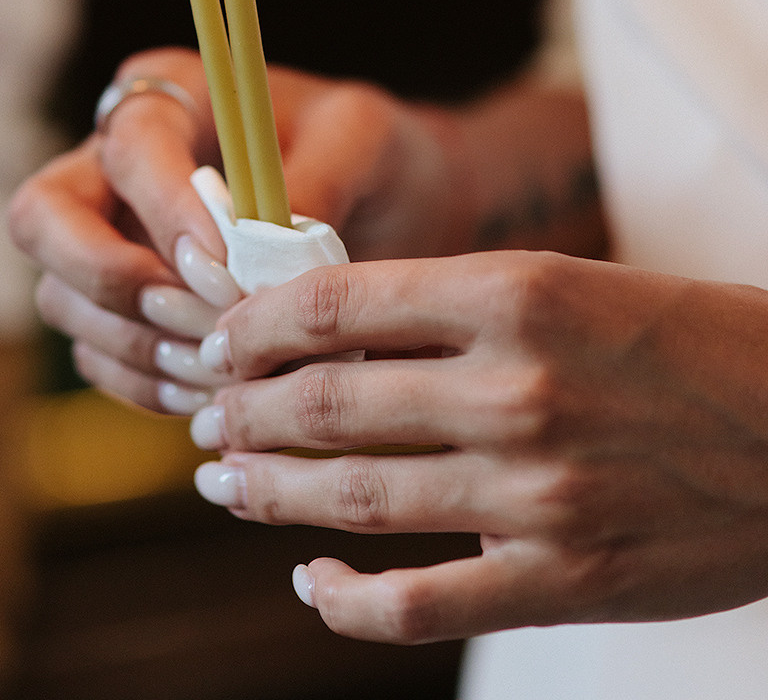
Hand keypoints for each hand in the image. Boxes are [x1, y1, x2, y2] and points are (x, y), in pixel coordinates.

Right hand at [8, 47, 462, 412]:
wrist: (396, 209)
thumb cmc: (371, 153)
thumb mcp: (362, 138)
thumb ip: (316, 173)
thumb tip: (263, 241)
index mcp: (168, 98)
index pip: (129, 145)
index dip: (164, 208)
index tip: (227, 267)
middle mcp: (115, 165)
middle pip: (41, 218)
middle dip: (105, 279)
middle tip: (194, 320)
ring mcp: (107, 241)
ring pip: (61, 298)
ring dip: (135, 345)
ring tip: (222, 372)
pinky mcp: (120, 311)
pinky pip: (98, 356)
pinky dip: (147, 384)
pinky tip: (212, 394)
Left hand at [189, 252, 767, 642]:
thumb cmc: (684, 342)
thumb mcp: (570, 286)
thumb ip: (457, 308)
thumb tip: (336, 331)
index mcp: (514, 292)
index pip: (338, 303)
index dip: (257, 323)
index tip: (222, 337)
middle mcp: (514, 388)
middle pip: (328, 401)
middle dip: (244, 409)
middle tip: (206, 416)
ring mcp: (536, 491)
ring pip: (353, 496)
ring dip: (269, 491)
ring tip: (226, 484)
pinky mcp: (563, 577)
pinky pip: (419, 604)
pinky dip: (347, 602)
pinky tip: (311, 586)